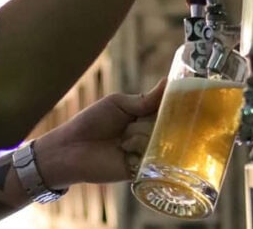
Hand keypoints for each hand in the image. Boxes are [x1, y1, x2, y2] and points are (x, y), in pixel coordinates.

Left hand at [34, 79, 166, 188]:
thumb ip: (144, 100)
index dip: (173, 105)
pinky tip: (123, 150)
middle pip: (167, 124)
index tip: (181, 99)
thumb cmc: (91, 122)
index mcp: (143, 117)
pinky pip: (152, 157)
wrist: (71, 148)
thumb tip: (168, 82)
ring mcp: (146, 152)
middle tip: (133, 124)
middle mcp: (148, 134)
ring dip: (140, 135)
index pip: (167, 109)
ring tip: (121, 141)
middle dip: (155, 121)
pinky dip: (138, 150)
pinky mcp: (141, 169)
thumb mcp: (117, 104)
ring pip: (159, 139)